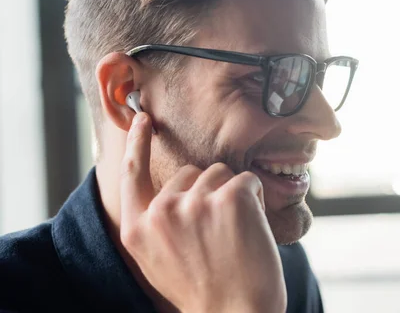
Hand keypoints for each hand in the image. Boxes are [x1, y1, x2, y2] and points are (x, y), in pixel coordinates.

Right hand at [119, 113, 285, 312]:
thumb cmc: (205, 290)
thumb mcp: (160, 260)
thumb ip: (157, 223)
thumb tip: (170, 191)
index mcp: (137, 229)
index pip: (132, 174)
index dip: (137, 144)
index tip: (144, 120)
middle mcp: (162, 212)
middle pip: (190, 173)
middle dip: (208, 192)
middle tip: (218, 234)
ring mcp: (196, 202)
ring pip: (221, 174)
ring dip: (233, 196)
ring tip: (234, 237)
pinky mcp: (231, 197)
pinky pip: (248, 181)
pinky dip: (257, 200)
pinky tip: (253, 230)